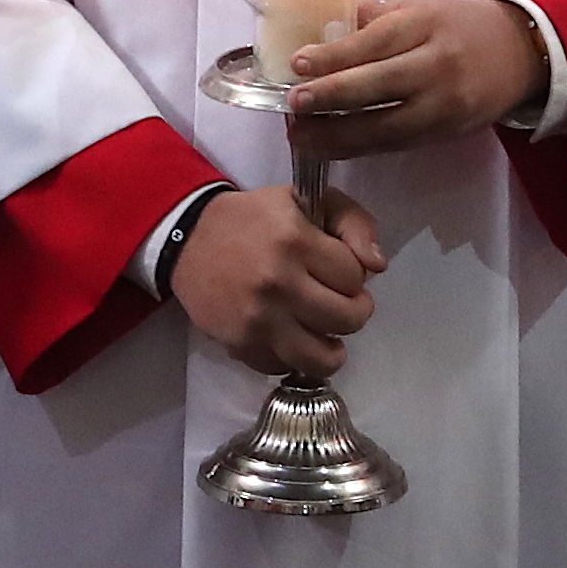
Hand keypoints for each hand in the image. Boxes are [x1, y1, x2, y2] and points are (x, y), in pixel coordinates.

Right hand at [171, 185, 385, 379]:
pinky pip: (286, 367)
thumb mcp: (306, 200)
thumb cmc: (254, 219)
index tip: (338, 271)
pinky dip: (293, 357)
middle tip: (341, 302)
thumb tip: (378, 266)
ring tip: (326, 333)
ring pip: (323, 358)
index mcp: (295, 240)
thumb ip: (353, 221)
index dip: (353, 274)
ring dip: (333, 348)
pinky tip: (289, 337)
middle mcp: (278, 282)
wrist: (188, 240)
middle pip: (349, 319)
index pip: (355, 276)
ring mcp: (258, 319)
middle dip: (353, 310)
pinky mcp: (241, 344)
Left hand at [281, 0, 547, 159]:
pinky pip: (396, 143)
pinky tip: (329, 146)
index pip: (377, 41)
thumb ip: (372, 19)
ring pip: (387, 126)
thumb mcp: (419, 8)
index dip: (337, 55)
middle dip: (333, 98)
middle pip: (380, 86)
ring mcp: (444, 105)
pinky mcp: (445, 133)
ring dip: (339, 135)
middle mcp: (438, 66)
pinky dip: (360, 147)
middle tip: (294, 105)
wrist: (519, 53)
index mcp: (427, 24)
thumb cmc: (457, 25)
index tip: (298, 64)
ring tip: (301, 135)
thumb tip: (317, 33)